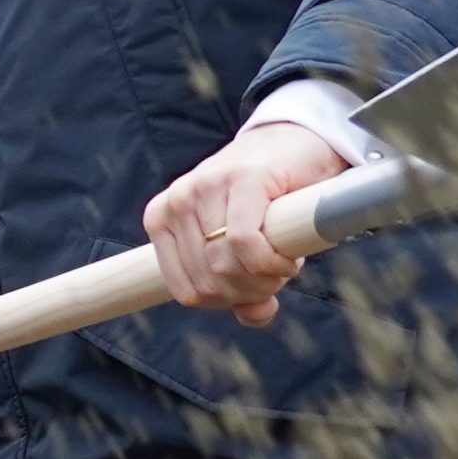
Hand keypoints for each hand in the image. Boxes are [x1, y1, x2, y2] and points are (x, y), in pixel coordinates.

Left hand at [144, 118, 352, 326]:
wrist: (296, 142)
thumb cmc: (266, 199)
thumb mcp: (244, 244)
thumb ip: (243, 285)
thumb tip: (255, 316)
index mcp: (161, 220)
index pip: (185, 291)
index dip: (226, 301)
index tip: (255, 289)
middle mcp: (176, 202)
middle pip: (209, 283)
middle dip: (251, 291)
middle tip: (278, 274)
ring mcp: (204, 188)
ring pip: (225, 267)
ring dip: (265, 278)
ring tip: (285, 262)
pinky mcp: (241, 179)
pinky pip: (244, 242)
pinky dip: (271, 262)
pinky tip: (289, 257)